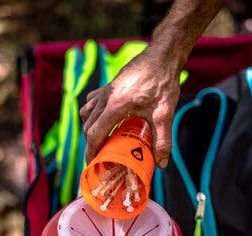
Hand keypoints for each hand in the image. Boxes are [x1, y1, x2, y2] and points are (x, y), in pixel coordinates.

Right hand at [79, 48, 180, 168]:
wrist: (162, 56)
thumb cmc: (162, 82)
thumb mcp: (164, 114)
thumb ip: (162, 140)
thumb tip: (161, 163)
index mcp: (115, 105)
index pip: (94, 134)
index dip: (91, 152)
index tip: (93, 164)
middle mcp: (105, 97)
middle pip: (88, 126)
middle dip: (91, 144)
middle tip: (101, 157)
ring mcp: (105, 90)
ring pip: (87, 113)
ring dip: (91, 128)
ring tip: (104, 140)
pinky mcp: (109, 85)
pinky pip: (92, 103)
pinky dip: (94, 114)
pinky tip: (108, 120)